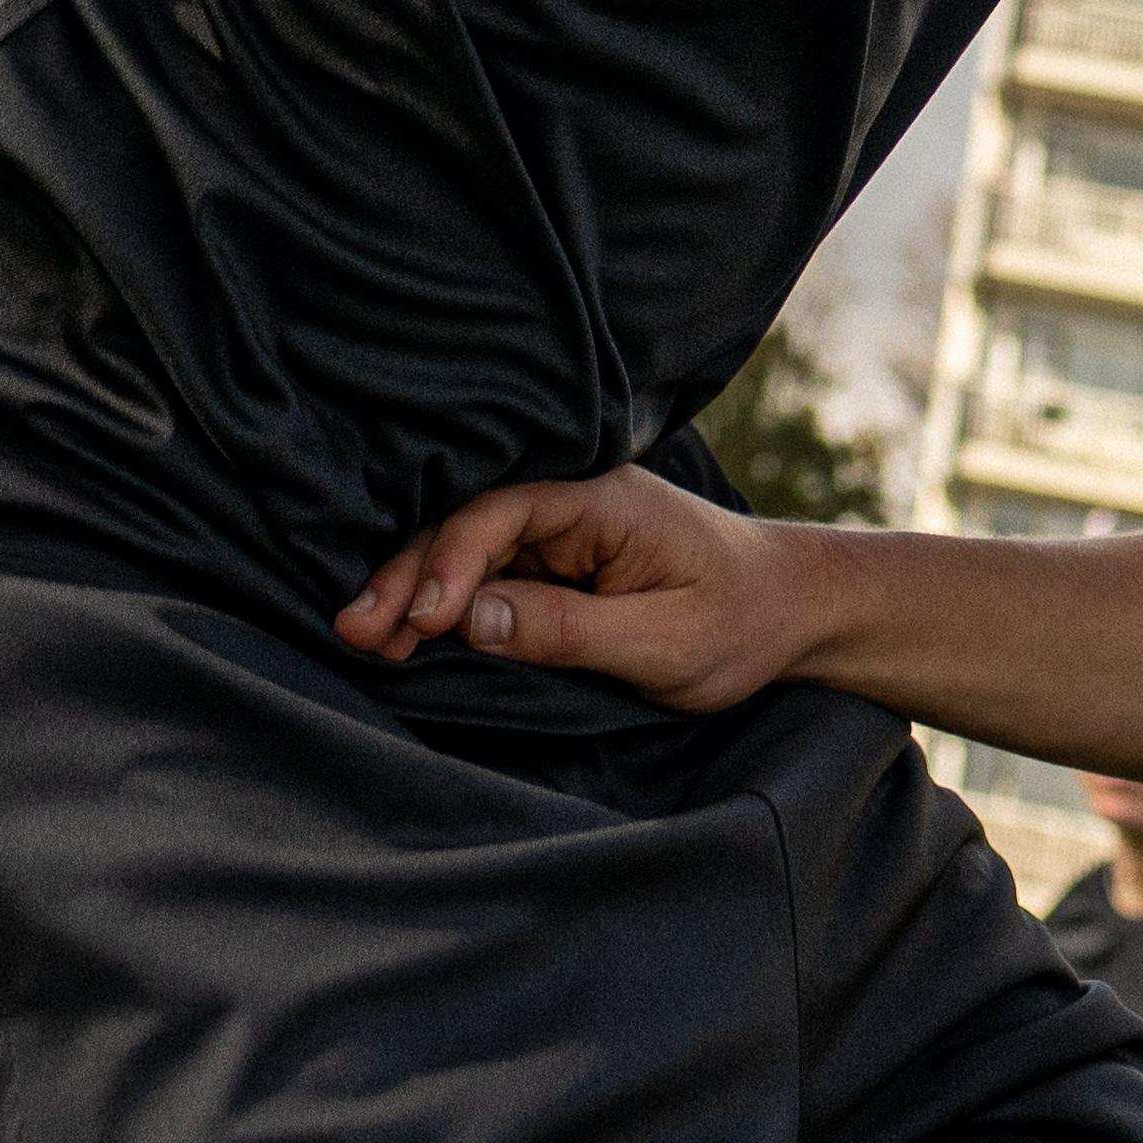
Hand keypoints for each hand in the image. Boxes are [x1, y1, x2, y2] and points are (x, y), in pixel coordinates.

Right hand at [332, 466, 822, 709]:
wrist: (788, 611)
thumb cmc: (737, 622)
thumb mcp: (663, 642)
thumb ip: (568, 629)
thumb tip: (473, 620)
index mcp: (604, 499)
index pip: (503, 512)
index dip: (452, 562)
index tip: (422, 621)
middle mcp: (571, 499)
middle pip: (466, 526)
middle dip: (408, 578)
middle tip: (355, 632)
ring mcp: (558, 529)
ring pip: (464, 551)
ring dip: (412, 593)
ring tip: (360, 637)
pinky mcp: (552, 560)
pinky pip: (483, 574)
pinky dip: (441, 604)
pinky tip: (401, 633)